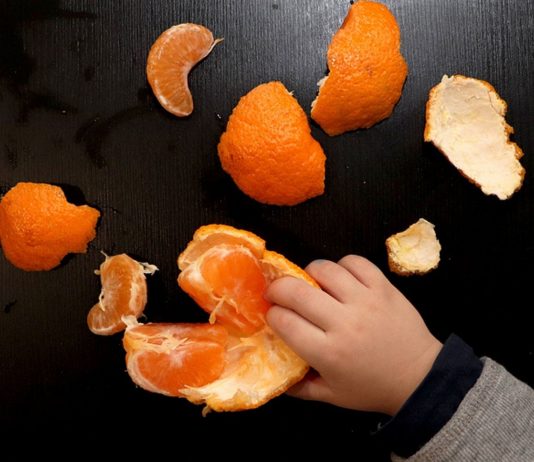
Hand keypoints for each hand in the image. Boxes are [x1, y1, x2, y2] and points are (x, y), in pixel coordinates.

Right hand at [265, 256, 441, 415]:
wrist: (419, 377)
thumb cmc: (372, 387)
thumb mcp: (332, 396)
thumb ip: (299, 388)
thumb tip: (275, 376)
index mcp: (328, 353)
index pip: (284, 322)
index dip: (271, 314)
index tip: (273, 314)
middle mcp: (344, 323)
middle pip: (296, 291)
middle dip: (277, 288)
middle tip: (277, 292)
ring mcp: (365, 301)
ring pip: (324, 270)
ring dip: (309, 273)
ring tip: (310, 283)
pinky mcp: (383, 287)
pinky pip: (355, 262)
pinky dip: (341, 265)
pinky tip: (340, 278)